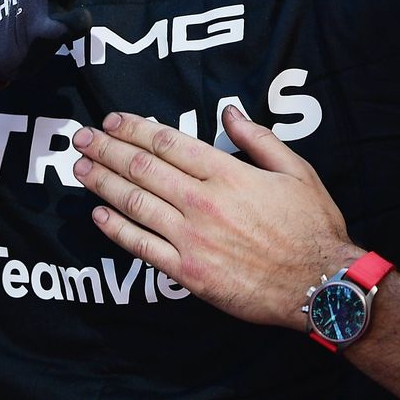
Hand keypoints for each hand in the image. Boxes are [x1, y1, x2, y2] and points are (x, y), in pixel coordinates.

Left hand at [73, 106, 360, 330]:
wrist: (320, 287)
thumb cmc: (312, 227)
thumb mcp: (296, 170)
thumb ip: (258, 138)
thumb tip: (229, 112)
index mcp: (228, 173)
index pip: (168, 143)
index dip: (134, 128)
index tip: (112, 120)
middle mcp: (203, 202)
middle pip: (142, 168)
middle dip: (106, 149)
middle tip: (80, 137)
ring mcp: (192, 238)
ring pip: (135, 203)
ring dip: (102, 182)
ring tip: (79, 167)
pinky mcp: (188, 272)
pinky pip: (142, 247)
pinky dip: (116, 229)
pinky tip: (98, 214)